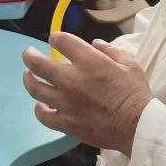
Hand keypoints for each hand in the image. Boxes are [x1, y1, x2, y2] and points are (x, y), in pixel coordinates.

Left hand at [22, 35, 151, 155]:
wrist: (137, 127)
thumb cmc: (135, 93)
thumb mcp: (130, 63)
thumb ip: (110, 50)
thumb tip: (95, 43)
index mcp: (87, 62)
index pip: (61, 42)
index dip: (56, 38)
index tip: (56, 40)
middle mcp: (71, 80)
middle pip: (38, 64)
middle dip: (29, 55)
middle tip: (28, 53)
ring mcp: (65, 103)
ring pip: (35, 89)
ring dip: (29, 79)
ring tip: (28, 75)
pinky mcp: (66, 123)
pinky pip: (44, 116)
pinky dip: (39, 110)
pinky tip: (40, 106)